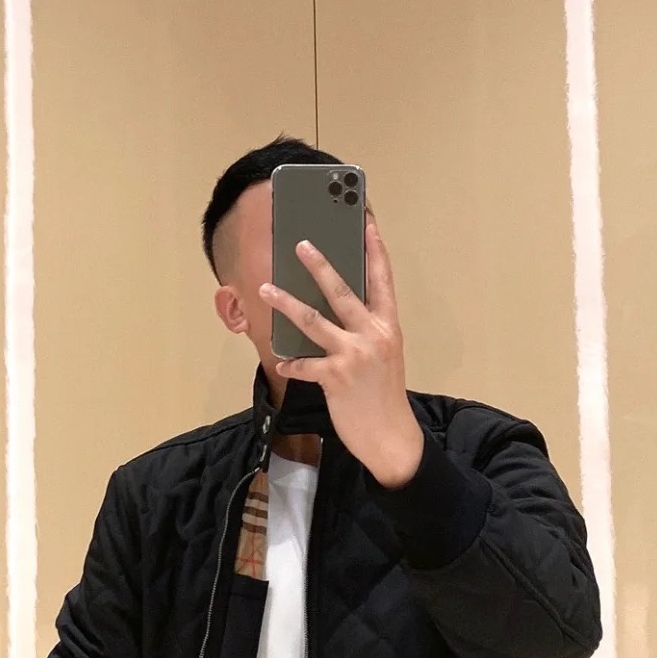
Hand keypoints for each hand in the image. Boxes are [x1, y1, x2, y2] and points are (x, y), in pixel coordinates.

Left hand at [258, 215, 424, 487]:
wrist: (390, 435)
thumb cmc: (383, 393)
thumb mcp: (384, 353)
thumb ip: (366, 328)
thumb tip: (336, 306)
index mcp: (388, 325)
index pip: (382, 278)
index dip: (374, 249)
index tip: (366, 221)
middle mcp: (374, 334)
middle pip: (342, 291)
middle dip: (320, 265)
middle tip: (301, 244)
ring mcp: (355, 355)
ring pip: (314, 321)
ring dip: (287, 303)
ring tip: (266, 288)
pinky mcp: (336, 377)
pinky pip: (305, 364)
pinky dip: (291, 362)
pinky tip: (280, 361)